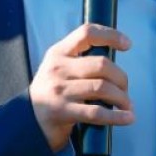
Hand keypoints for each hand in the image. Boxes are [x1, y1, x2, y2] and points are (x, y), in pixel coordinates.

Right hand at [29, 23, 133, 151]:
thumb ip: (80, 61)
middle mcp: (57, 68)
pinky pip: (96, 112)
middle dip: (121, 78)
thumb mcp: (58, 69)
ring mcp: (59, 90)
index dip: (110, 35)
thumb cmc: (52, 93)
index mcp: (58, 53)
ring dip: (122, 98)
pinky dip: (116, 116)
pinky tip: (128, 118)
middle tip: (125, 90)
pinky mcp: (62, 112)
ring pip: (102, 88)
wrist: (27, 121)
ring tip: (127, 105)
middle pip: (102, 64)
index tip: (127, 44)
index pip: (87, 33)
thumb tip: (115, 64)